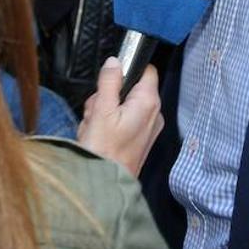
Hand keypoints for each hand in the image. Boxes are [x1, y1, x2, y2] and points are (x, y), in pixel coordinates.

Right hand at [77, 57, 163, 176]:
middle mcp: (154, 113)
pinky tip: (97, 137)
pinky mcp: (139, 139)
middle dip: (106, 96)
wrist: (104, 186)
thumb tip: (115, 61)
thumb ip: (109, 82)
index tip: (108, 79)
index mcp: (149, 102)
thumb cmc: (104, 151)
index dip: (127, 69)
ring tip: (94, 129)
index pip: (146, 70)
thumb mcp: (101, 110)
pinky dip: (107, 125)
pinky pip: (122, 121)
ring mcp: (148, 127)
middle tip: (95, 113)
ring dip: (103, 112)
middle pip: (129, 89)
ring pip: (122, 105)